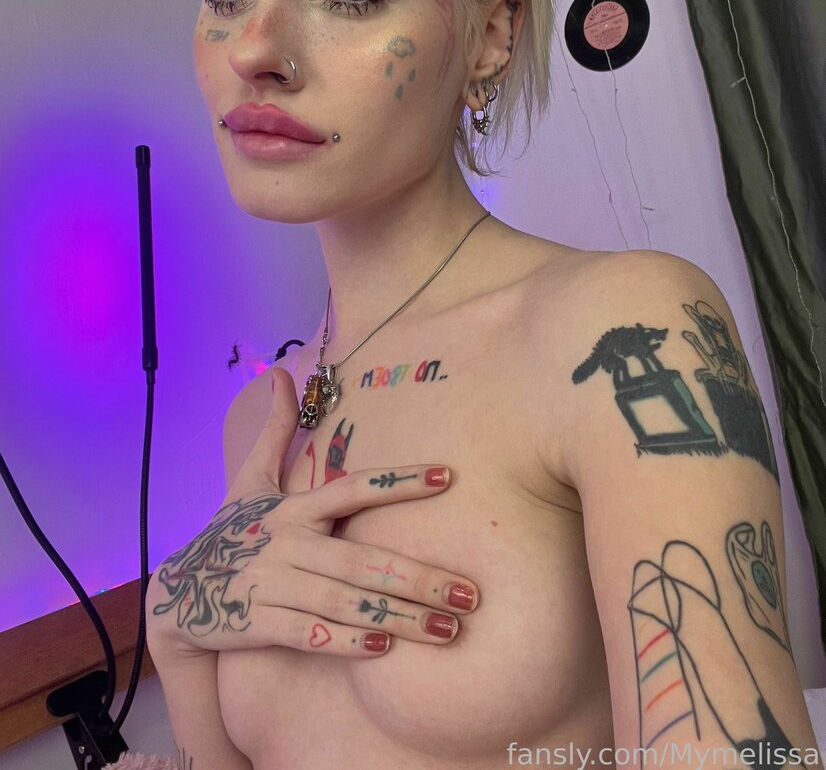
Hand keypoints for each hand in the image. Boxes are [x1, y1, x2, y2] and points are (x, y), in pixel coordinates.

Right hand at [146, 367, 478, 660]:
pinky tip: (384, 649)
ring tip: (448, 631)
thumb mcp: (250, 479)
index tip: (448, 477)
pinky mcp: (257, 622)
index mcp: (292, 506)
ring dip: (399, 618)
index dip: (399, 481)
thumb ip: (275, 430)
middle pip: (363, 560)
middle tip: (470, 596)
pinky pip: (310, 634)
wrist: (178, 595)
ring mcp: (272, 582)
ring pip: (345, 602)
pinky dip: (346, 641)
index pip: (353, 488)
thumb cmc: (230, 532)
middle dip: (420, 579)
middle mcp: (286, 541)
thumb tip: (278, 373)